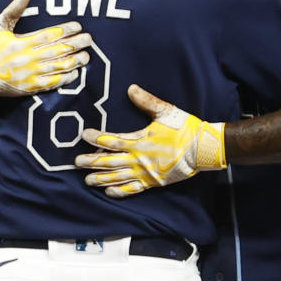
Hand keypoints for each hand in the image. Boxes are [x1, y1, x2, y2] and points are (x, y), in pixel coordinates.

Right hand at [0, 0, 91, 96]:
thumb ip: (13, 9)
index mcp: (21, 42)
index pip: (50, 34)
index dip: (67, 30)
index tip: (78, 26)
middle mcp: (28, 58)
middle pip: (58, 50)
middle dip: (76, 44)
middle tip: (89, 40)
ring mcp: (29, 74)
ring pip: (58, 67)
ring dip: (74, 61)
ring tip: (86, 56)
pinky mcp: (29, 87)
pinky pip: (51, 83)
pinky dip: (64, 79)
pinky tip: (75, 73)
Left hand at [75, 84, 225, 197]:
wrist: (203, 149)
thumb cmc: (185, 128)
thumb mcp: (166, 111)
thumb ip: (147, 101)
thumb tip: (131, 89)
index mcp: (139, 141)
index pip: (110, 140)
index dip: (95, 138)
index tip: (83, 134)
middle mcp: (139, 159)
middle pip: (108, 162)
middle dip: (90, 162)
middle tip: (76, 162)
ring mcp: (145, 173)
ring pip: (117, 178)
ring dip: (100, 179)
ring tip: (87, 180)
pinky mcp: (152, 182)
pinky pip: (132, 190)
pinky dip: (119, 191)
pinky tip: (109, 191)